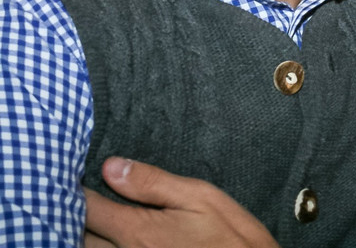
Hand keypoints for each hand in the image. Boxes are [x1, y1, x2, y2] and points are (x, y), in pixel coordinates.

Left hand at [85, 157, 278, 247]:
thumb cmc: (231, 236)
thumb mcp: (200, 197)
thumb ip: (153, 183)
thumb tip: (111, 167)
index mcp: (138, 231)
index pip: (89, 208)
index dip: (77, 190)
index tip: (75, 176)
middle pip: (79, 236)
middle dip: (73, 215)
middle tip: (75, 196)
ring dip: (84, 235)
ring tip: (86, 217)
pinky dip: (101, 247)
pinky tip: (108, 238)